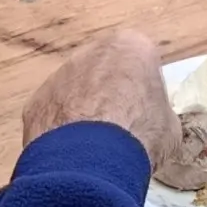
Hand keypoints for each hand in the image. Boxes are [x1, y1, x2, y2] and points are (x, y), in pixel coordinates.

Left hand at [22, 29, 176, 165]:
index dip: (143, 92)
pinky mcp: (36, 102)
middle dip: (109, 97)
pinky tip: (73, 157)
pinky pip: (53, 116)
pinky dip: (60, 134)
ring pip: (74, 94)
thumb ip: (157, 111)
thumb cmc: (141, 134)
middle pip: (103, 73)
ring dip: (82, 115)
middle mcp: (90, 52)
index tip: (145, 116)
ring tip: (95, 150)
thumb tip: (148, 122)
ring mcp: (58, 76)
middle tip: (119, 131)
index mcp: (130, 47)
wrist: (93, 159)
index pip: (140, 63)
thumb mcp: (169, 125)